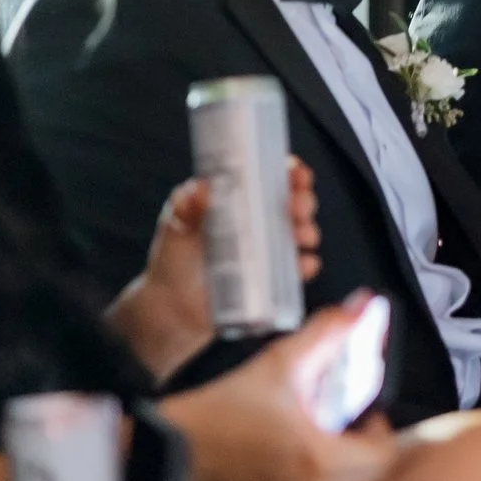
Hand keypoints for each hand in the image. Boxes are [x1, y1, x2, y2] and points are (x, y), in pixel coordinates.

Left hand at [109, 157, 320, 381]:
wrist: (172, 309)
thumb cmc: (172, 261)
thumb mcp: (175, 229)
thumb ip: (186, 208)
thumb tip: (201, 187)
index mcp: (240, 202)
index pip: (271, 179)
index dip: (289, 172)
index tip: (294, 172)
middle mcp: (260, 223)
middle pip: (294, 203)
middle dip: (303, 201)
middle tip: (295, 207)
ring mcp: (268, 251)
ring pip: (302, 233)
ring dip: (308, 230)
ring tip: (300, 236)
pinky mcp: (273, 279)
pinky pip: (299, 269)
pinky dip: (307, 265)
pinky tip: (302, 264)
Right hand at [159, 295, 400, 480]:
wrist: (176, 443)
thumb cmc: (225, 405)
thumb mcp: (280, 361)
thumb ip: (327, 332)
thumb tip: (360, 308)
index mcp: (318, 460)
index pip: (385, 456)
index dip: (382, 427)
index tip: (364, 410)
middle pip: (370, 472)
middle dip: (364, 442)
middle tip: (346, 418)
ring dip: (341, 459)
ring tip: (317, 431)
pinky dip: (316, 476)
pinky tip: (294, 451)